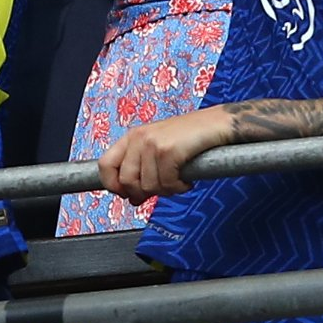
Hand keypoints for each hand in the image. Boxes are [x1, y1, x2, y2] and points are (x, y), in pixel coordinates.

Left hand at [99, 106, 232, 199]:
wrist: (217, 124)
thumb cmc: (190, 137)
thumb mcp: (158, 149)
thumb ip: (142, 170)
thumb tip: (132, 198)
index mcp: (133, 136)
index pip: (105, 165)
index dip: (112, 186)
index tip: (126, 194)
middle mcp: (139, 138)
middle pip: (126, 181)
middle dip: (144, 192)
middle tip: (162, 187)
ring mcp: (153, 144)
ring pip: (147, 186)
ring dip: (166, 190)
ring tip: (177, 179)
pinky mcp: (168, 151)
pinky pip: (166, 184)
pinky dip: (178, 187)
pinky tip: (186, 179)